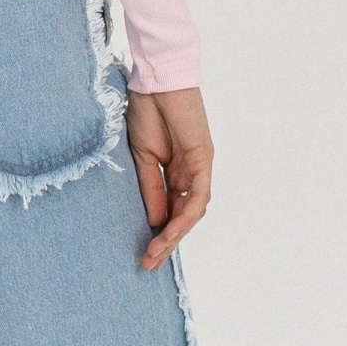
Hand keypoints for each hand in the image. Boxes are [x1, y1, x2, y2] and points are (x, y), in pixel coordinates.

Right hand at [125, 86, 212, 271]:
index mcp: (175, 174)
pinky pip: (198, 195)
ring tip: (156, 252)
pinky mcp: (204, 160)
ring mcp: (199, 168)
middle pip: (184, 217)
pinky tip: (169, 230)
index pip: (170, 212)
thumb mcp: (142, 158)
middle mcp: (190, 174)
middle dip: (167, 243)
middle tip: (149, 264)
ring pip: (192, 212)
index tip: (144, 255)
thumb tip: (154, 221)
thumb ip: (150, 189)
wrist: (156, 81)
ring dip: (175, 235)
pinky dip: (185, 215)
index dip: (159, 234)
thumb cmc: (147, 111)